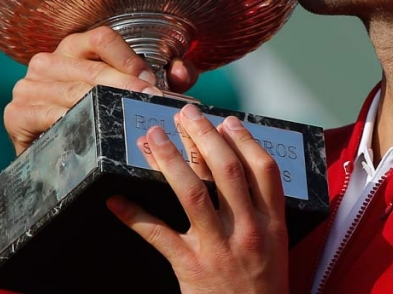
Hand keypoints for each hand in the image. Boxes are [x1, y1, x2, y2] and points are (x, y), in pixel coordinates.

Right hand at [3, 26, 198, 154]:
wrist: (54, 158)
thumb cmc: (97, 116)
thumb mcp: (132, 92)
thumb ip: (164, 77)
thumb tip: (183, 71)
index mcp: (74, 48)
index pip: (102, 37)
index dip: (130, 59)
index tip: (153, 83)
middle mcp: (48, 61)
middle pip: (92, 67)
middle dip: (127, 86)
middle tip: (152, 103)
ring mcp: (28, 87)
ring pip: (73, 91)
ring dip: (105, 106)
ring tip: (131, 119)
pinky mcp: (16, 114)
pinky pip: (47, 115)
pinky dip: (73, 122)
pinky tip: (94, 132)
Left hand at [108, 104, 289, 293]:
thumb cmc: (262, 287)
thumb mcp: (275, 246)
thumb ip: (261, 210)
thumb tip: (236, 171)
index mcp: (273, 225)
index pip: (264, 171)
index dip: (246, 140)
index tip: (227, 121)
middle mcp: (248, 231)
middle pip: (226, 172)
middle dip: (203, 137)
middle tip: (184, 114)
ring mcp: (218, 249)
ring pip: (192, 194)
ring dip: (170, 160)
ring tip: (153, 137)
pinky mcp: (190, 268)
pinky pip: (158, 235)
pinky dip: (135, 215)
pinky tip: (116, 200)